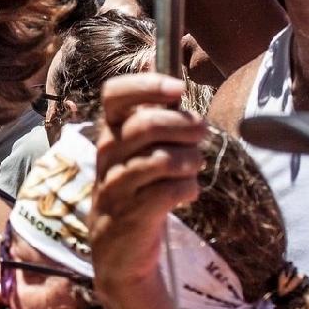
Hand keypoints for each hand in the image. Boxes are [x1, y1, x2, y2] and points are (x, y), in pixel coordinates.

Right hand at [92, 73, 205, 292]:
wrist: (117, 249)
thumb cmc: (134, 188)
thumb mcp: (134, 147)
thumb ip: (146, 109)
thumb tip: (152, 58)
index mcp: (109, 132)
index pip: (114, 94)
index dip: (147, 85)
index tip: (178, 88)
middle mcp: (107, 154)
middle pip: (146, 124)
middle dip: (185, 125)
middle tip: (202, 132)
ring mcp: (116, 184)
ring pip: (162, 158)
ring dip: (190, 159)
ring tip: (193, 166)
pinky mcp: (132, 213)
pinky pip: (171, 191)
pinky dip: (188, 188)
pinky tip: (186, 193)